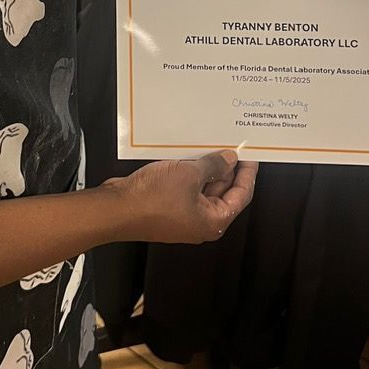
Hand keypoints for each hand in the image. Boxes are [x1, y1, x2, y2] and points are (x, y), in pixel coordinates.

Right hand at [104, 152, 257, 244]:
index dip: (247, 174)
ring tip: (211, 146)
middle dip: (227, 169)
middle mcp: (200, 222)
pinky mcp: (167, 207)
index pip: (241, 196)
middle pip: (223, 193)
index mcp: (213, 221)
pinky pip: (185, 187)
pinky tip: (189, 154)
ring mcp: (182, 215)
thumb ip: (213, 166)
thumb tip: (229, 159)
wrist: (117, 209)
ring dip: (207, 169)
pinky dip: (190, 172)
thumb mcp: (189, 175)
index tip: (251, 155)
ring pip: (203, 189)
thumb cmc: (153, 199)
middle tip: (230, 146)